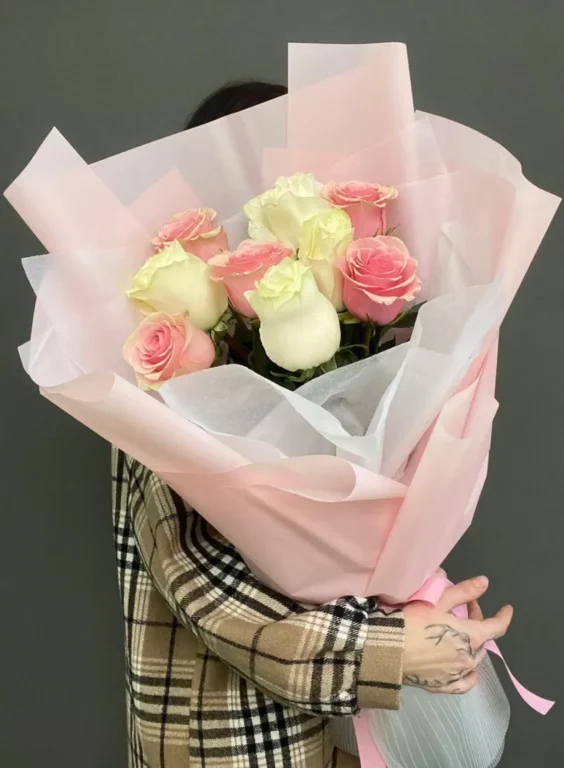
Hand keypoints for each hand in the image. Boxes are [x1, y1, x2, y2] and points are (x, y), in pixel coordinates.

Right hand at [402, 576, 512, 694]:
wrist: (389, 650)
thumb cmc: (414, 621)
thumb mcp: (438, 600)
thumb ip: (464, 592)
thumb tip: (485, 582)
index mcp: (472, 637)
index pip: (497, 627)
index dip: (503, 616)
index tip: (506, 609)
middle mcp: (469, 659)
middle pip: (483, 640)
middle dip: (478, 623)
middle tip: (465, 610)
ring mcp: (456, 675)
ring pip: (473, 660)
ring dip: (472, 646)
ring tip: (460, 635)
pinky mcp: (442, 686)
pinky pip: (463, 683)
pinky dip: (468, 676)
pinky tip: (468, 672)